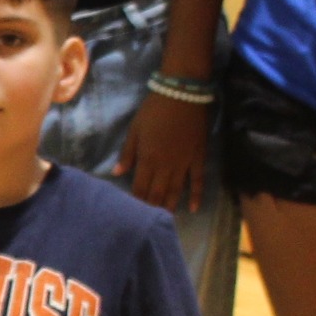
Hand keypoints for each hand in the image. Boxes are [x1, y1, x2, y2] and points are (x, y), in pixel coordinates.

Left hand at [114, 92, 210, 210]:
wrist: (182, 94)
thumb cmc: (154, 110)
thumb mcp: (135, 129)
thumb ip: (127, 153)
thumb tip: (117, 173)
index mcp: (148, 159)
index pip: (140, 187)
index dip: (136, 201)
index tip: (132, 213)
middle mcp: (165, 166)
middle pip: (157, 193)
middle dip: (152, 208)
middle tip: (148, 222)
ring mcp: (184, 163)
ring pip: (176, 191)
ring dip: (170, 206)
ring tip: (166, 220)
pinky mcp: (198, 158)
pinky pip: (197, 181)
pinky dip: (195, 195)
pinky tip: (193, 209)